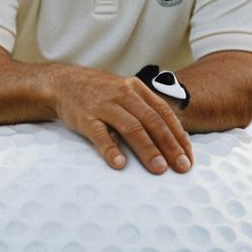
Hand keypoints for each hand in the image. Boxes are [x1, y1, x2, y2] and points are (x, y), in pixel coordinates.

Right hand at [46, 66, 192, 173]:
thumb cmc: (100, 94)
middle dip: (169, 145)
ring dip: (147, 149)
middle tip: (181, 167)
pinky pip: (100, 134)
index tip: (188, 157)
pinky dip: (111, 149)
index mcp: (138, 90)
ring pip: (131, 127)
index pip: (165, 113)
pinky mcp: (86, 117)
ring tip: (158, 168)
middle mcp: (124, 95)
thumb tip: (172, 140)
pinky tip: (120, 164)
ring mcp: (105, 105)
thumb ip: (145, 111)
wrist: (63, 83)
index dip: (179, 136)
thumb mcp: (126, 94)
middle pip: (152, 121)